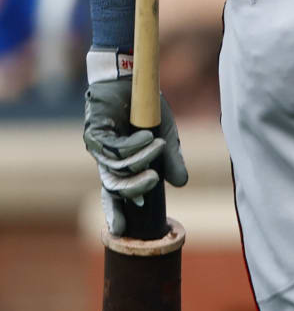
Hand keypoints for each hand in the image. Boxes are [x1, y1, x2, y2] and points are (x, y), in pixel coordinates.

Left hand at [84, 73, 187, 235]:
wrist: (133, 79)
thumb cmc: (146, 108)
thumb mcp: (166, 136)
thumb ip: (172, 160)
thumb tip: (182, 184)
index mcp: (120, 163)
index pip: (115, 193)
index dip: (117, 211)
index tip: (123, 231)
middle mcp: (105, 158)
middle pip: (112, 187)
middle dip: (132, 191)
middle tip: (153, 182)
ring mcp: (98, 146)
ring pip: (116, 169)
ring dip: (140, 161)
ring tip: (158, 146)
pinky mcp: (95, 132)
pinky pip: (114, 149)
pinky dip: (134, 146)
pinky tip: (147, 137)